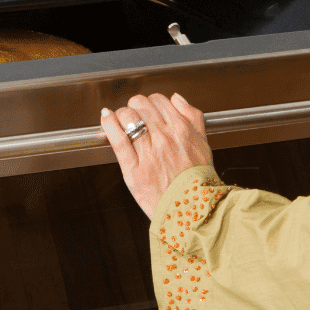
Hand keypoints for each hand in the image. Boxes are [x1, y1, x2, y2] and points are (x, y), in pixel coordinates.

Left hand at [101, 92, 212, 219]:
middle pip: (140, 105)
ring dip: (122, 115)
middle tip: (133, 116)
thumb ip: (192, 117)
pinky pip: (117, 139)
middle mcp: (165, 138)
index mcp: (182, 130)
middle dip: (135, 107)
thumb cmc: (198, 181)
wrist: (193, 212)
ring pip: (127, 117)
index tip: (147, 110)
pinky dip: (108, 124)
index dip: (150, 103)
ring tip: (121, 121)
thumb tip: (176, 98)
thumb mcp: (204, 144)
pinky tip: (106, 118)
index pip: (158, 100)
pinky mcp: (133, 170)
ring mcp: (148, 153)